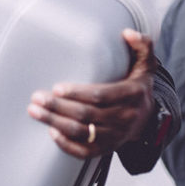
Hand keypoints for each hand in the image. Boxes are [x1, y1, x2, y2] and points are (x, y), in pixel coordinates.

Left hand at [27, 29, 154, 158]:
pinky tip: (51, 132)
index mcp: (132, 94)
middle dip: (58, 107)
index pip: (102, 96)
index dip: (78, 93)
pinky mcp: (108, 148)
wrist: (148, 118)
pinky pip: (86, 152)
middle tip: (37, 98)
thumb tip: (127, 33)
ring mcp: (116, 136)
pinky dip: (67, 145)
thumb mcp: (145, 64)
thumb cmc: (139, 86)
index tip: (57, 88)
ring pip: (83, 133)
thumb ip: (142, 44)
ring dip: (56, 123)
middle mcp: (125, 117)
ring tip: (35, 112)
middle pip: (87, 115)